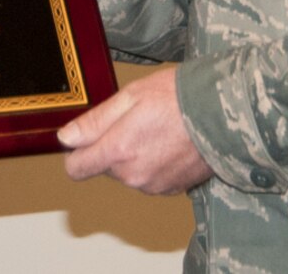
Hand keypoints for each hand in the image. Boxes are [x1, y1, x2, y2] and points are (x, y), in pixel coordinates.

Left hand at [57, 67, 212, 194]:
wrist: (222, 116)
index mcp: (118, 151)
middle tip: (132, 121)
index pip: (76, 168)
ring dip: (133, 156)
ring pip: (127, 172)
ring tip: (155, 130)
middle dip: (110, 148)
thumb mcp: (129, 97)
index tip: (84, 139)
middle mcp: (133, 175)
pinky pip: (148, 178)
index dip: (75, 152)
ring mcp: (152, 185)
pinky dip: (153, 164)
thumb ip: (94, 121)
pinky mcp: (170, 190)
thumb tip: (66, 138)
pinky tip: (167, 144)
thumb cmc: (178, 99)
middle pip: (104, 167)